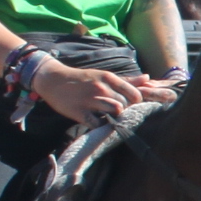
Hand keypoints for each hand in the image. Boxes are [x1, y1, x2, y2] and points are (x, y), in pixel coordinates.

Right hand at [34, 60, 150, 123]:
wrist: (53, 80)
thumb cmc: (82, 79)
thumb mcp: (103, 75)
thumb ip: (126, 80)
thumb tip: (147, 78)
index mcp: (108, 78)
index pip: (134, 94)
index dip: (136, 102)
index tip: (131, 105)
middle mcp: (101, 88)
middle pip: (126, 104)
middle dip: (125, 110)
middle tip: (117, 111)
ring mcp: (90, 100)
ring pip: (116, 111)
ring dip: (115, 116)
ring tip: (109, 116)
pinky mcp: (79, 112)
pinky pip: (97, 123)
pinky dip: (100, 125)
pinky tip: (97, 122)